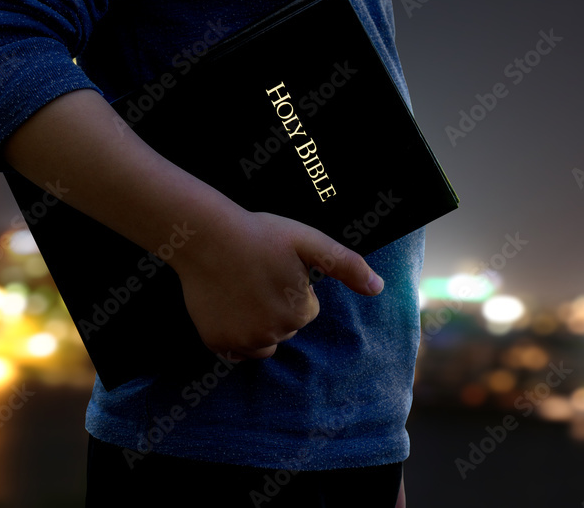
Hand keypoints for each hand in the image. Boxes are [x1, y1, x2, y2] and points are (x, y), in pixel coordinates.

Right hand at [171, 209, 383, 358]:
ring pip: (262, 341)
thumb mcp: (308, 241)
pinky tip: (228, 307)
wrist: (206, 235)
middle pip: (285, 327)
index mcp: (299, 313)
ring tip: (243, 290)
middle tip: (257, 276)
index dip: (292, 287)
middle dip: (276, 306)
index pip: (305, 311)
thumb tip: (378, 287)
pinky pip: (235, 349)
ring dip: (257, 323)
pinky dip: (234, 334)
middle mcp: (272, 334)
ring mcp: (242, 341)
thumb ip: (345, 265)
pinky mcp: (216, 342)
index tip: (275, 267)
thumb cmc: (259, 234)